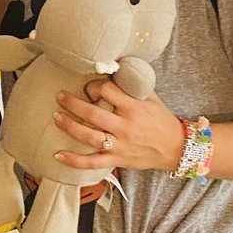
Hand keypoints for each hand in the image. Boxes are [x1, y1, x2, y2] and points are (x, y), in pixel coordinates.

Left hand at [52, 79, 184, 172]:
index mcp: (133, 107)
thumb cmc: (162, 121)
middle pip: (92, 113)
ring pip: (89, 136)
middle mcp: (125, 126)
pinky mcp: (116, 160)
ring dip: (69, 126)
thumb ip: (132, 87)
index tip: (90, 88)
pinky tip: (58, 155)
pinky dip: (74, 160)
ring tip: (56, 117)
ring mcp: (120, 144)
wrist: (176, 148)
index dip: (94, 86)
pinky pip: (92, 162)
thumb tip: (113, 70)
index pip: (107, 91)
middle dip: (72, 103)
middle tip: (59, 96)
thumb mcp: (151, 98)